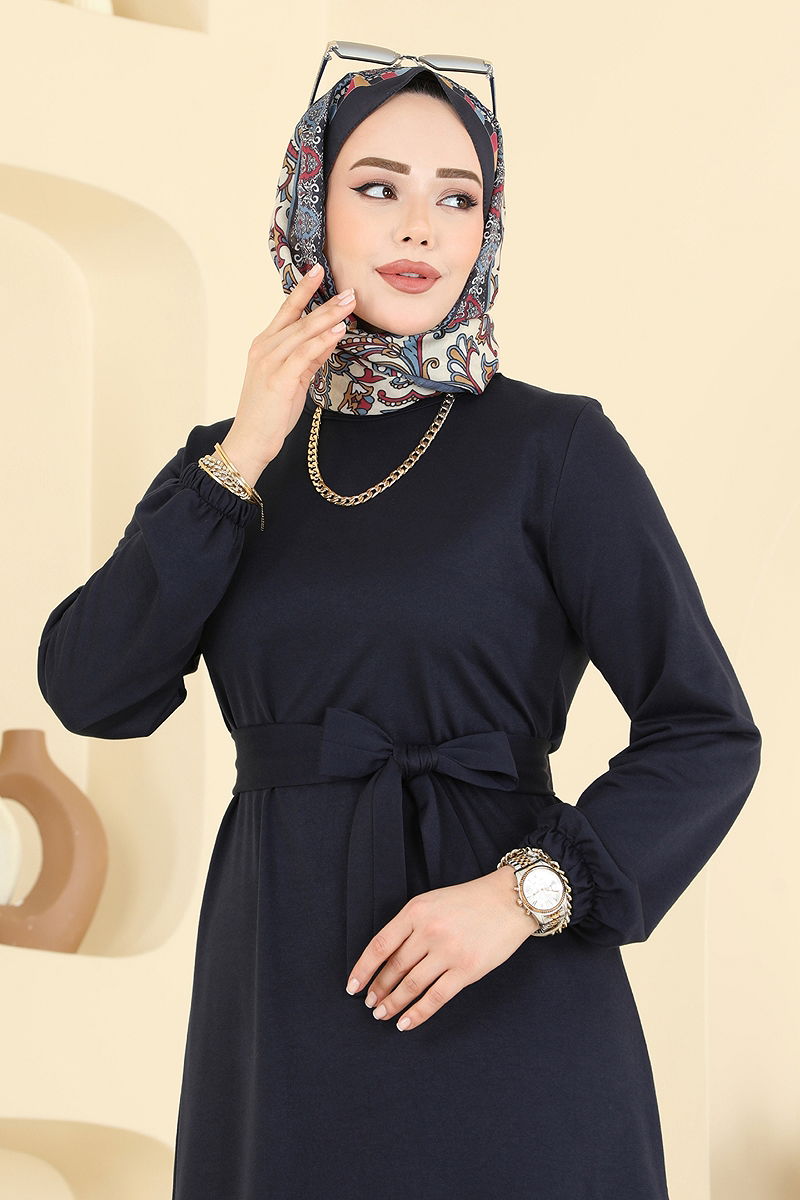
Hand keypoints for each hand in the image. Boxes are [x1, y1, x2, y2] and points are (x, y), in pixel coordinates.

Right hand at [219, 265, 357, 486]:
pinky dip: (322, 341)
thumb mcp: (293, 380)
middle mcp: (264, 348)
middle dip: (325, 302)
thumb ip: (308, 359)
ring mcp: (270, 362)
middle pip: (299, 318)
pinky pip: (304, 354)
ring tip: (349, 304)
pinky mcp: (278, 379)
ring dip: (328, 317)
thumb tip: (330, 339)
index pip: (286, 311)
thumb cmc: (270, 413)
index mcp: (264, 345)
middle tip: (349, 289)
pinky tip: (338, 331)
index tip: (318, 270)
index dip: (302, 290)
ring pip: (303, 332)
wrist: (250, 441)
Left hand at [345, 867, 539, 1031]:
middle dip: (378, 990)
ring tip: (382, 1014)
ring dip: (393, 1004)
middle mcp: (429, 931)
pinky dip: (417, 1013)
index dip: (363, 969)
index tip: (352, 986)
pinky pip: (436, 998)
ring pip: (411, 985)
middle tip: (370, 1004)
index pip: (380, 946)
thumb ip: (410, 925)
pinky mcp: (467, 970)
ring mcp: (448, 952)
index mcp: (416, 911)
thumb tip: (386, 959)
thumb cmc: (469, 901)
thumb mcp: (432, 902)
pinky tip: (405, 1023)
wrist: (510, 900)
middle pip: (394, 968)